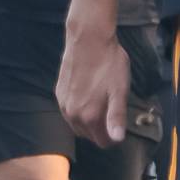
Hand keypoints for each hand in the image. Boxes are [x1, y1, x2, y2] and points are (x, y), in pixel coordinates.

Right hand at [56, 28, 129, 146]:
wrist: (88, 38)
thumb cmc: (108, 63)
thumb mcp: (119, 91)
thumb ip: (116, 117)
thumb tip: (116, 139)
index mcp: (88, 117)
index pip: (102, 141)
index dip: (114, 136)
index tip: (120, 122)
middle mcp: (72, 114)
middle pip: (89, 135)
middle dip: (101, 128)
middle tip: (112, 109)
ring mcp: (63, 103)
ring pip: (78, 124)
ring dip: (89, 120)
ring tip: (101, 101)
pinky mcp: (59, 92)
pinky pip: (69, 111)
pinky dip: (79, 109)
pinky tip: (88, 94)